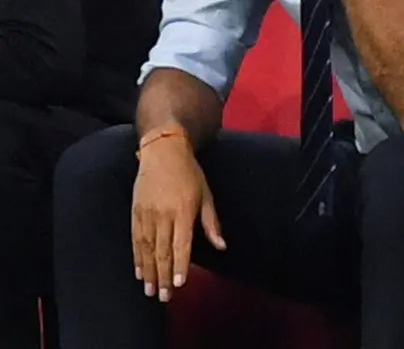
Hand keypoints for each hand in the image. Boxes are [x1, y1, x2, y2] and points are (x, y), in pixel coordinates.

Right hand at [131, 134, 225, 302]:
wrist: (164, 151)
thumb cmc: (189, 173)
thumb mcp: (206, 195)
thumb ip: (211, 223)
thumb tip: (222, 246)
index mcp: (183, 210)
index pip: (181, 244)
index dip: (180, 265)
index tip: (179, 284)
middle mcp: (164, 213)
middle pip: (162, 251)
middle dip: (163, 276)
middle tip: (164, 297)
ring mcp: (147, 213)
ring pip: (147, 248)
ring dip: (149, 271)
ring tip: (150, 291)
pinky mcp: (136, 211)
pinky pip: (136, 239)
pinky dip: (137, 257)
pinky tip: (139, 272)